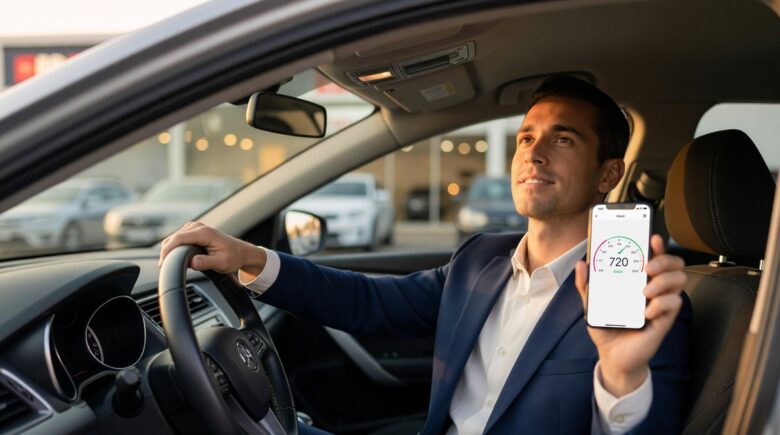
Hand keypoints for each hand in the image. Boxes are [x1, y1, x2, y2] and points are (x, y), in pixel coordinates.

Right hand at [158, 221, 265, 275]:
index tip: (162, 262)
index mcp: (204, 232)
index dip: (167, 250)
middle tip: (165, 267)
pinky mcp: (193, 231)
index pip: (178, 238)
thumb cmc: (234, 257)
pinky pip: (178, 238)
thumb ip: (206, 262)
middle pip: (173, 237)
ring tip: (169, 263)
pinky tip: (175, 257)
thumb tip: (192, 262)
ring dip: (169, 249)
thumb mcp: (221, 263)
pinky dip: (174, 247)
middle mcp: (198, 226)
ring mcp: (195, 227)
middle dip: (166, 252)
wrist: (242, 252)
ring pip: (174, 238)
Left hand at [574, 234, 685, 396]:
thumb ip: (586, 285)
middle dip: (664, 260)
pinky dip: (661, 305)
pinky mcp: (665, 320)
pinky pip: (674, 304)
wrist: (613, 356)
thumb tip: (581, 264)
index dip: (657, 245)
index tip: (651, 237)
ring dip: (664, 281)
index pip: (654, 257)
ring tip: (645, 291)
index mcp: (638, 281)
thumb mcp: (592, 304)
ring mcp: (661, 303)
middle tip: (647, 267)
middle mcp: (654, 289)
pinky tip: (646, 312)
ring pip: (679, 280)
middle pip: (674, 265)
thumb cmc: (607, 327)